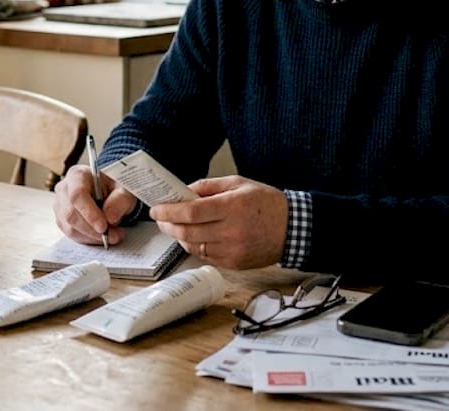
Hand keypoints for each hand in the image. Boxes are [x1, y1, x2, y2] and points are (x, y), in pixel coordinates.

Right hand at [52, 164, 138, 245]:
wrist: (110, 193)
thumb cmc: (115, 188)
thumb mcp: (125, 190)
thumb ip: (120, 200)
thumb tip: (110, 217)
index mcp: (78, 175)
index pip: (77, 195)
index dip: (89, 213)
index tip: (103, 227)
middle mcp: (64, 189)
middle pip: (71, 214)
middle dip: (93, 230)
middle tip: (113, 235)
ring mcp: (60, 205)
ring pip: (70, 227)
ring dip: (92, 236)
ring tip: (112, 235)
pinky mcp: (62, 220)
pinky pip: (71, 234)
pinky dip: (88, 239)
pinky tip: (101, 236)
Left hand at [150, 176, 287, 269]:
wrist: (292, 228)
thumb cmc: (266, 203)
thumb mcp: (238, 183)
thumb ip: (208, 186)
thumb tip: (183, 191)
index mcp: (232, 207)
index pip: (190, 212)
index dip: (169, 211)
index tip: (156, 209)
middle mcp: (231, 231)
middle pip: (187, 232)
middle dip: (168, 225)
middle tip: (161, 219)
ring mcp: (233, 250)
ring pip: (194, 246)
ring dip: (180, 237)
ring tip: (176, 227)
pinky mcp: (235, 263)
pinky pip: (206, 256)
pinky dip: (196, 246)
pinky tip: (194, 237)